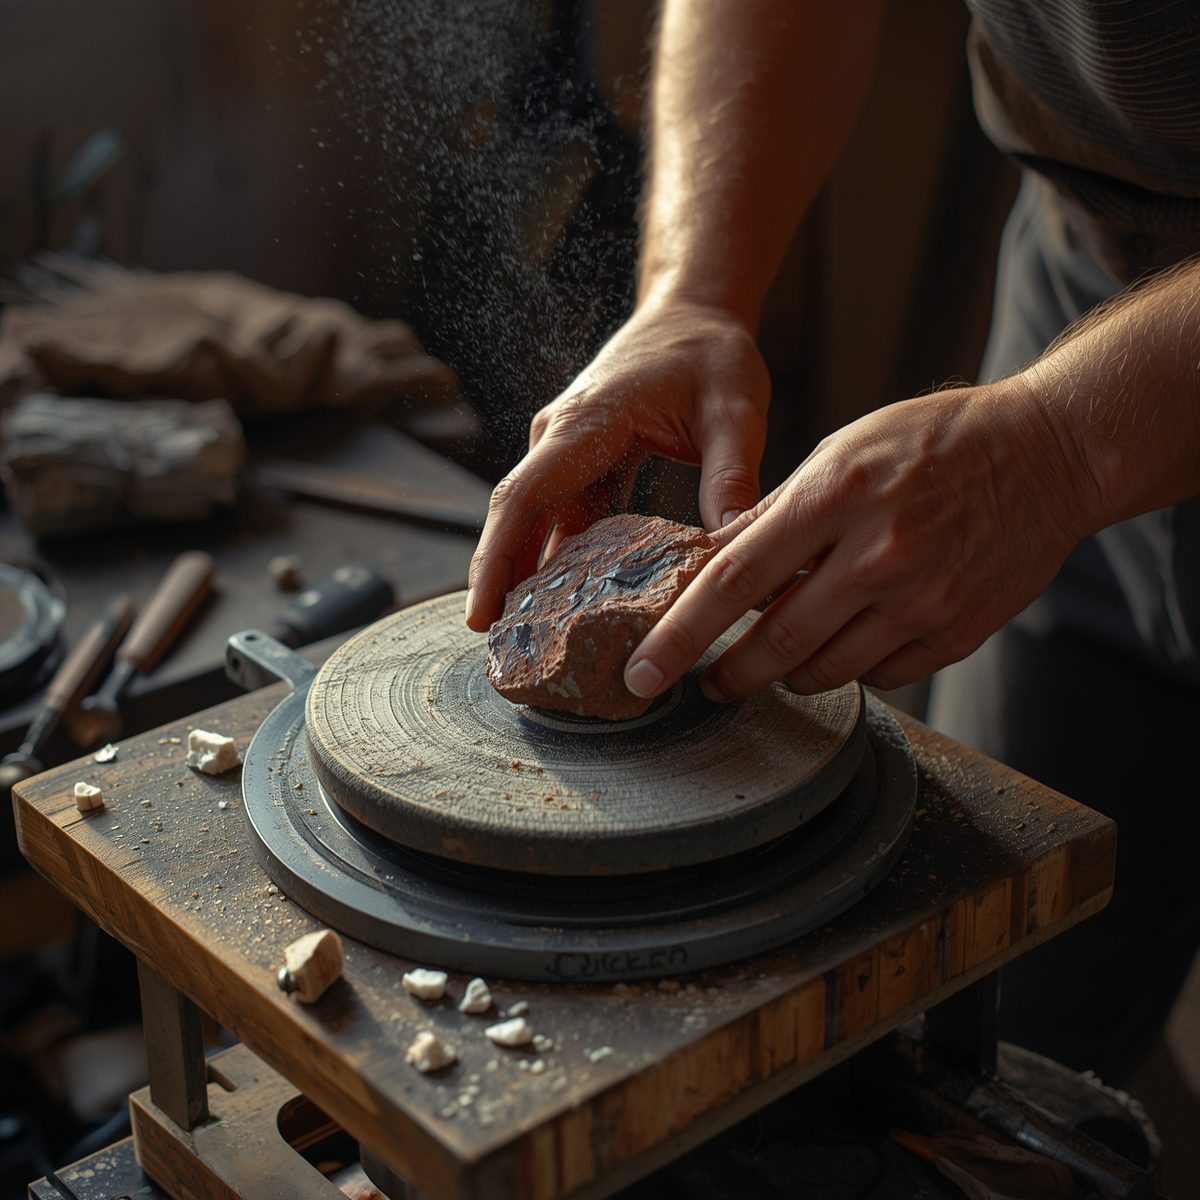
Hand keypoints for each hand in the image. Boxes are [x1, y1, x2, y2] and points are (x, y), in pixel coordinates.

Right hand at [466, 298, 770, 630]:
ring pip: (535, 522)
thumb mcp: (734, 412)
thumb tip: (734, 550)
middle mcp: (561, 436)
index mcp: (586, 421)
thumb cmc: (709, 351)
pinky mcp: (582, 461)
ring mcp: (567, 449)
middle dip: (501, 582)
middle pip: (516, 517)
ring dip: (528, 575)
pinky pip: (562, 517)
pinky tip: (571, 603)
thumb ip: (732, 478)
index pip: (523, 496)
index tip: (481, 612)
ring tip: (532, 640)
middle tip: (504, 650)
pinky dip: (561, 559)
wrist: (694, 311)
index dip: (496, 558)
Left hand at [623, 378, 1094, 699]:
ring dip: (784, 674)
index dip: (679, 634)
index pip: (734, 581)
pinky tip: (844, 643)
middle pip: (774, 643)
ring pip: (825, 671)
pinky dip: (850, 668)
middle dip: (726, 674)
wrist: (1051, 452)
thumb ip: (779, 512)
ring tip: (770, 661)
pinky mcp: (958, 631)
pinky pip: (881, 675)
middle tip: (704, 682)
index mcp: (836, 495)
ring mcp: (923, 600)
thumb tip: (716, 562)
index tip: (643, 670)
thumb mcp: (844, 448)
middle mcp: (878, 554)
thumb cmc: (937, 440)